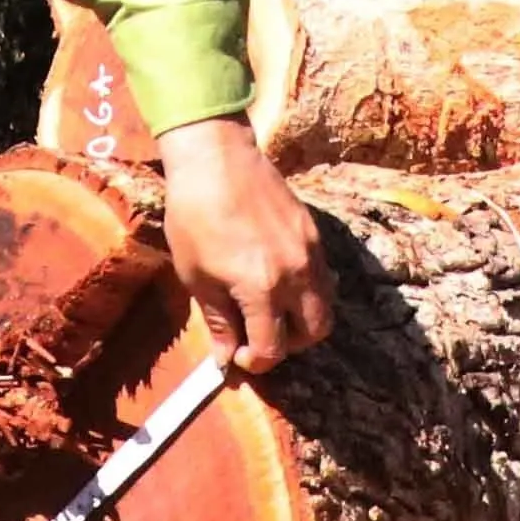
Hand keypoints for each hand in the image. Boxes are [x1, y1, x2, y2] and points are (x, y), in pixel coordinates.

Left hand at [157, 116, 334, 369]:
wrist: (215, 158)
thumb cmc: (195, 215)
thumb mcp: (196, 275)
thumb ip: (218, 321)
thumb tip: (225, 358)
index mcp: (261, 289)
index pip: (272, 348)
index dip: (254, 362)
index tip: (238, 355)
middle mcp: (295, 275)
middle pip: (312, 333)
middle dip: (287, 345)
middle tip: (257, 335)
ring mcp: (310, 253)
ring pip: (325, 307)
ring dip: (301, 320)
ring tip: (269, 310)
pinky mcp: (314, 234)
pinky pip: (323, 278)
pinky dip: (307, 292)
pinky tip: (278, 282)